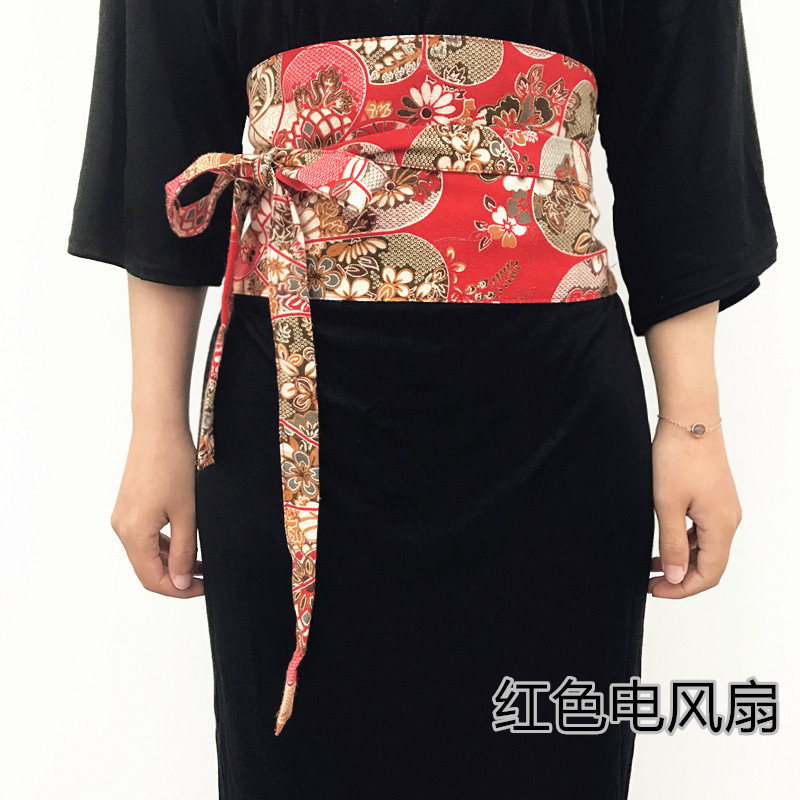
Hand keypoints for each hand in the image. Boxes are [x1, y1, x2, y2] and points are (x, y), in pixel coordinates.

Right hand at [110, 423, 203, 596]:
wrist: (158, 429)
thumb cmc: (172, 464)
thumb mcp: (186, 513)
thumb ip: (184, 551)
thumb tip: (182, 582)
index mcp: (133, 533)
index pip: (152, 579)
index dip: (179, 590)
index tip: (203, 588)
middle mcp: (122, 527)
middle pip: (147, 569)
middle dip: (177, 578)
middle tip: (206, 578)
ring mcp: (124, 516)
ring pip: (147, 553)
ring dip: (172, 562)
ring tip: (202, 563)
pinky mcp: (131, 505)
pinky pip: (146, 536)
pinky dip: (165, 545)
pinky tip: (187, 544)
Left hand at [649, 419, 742, 597]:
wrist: (689, 420)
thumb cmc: (678, 457)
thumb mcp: (667, 505)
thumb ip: (672, 544)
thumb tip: (677, 577)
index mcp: (721, 526)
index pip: (708, 574)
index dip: (682, 589)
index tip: (655, 590)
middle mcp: (729, 520)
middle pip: (710, 564)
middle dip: (681, 578)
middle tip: (651, 582)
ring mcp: (724, 508)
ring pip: (706, 548)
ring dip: (682, 559)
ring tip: (653, 564)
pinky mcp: (715, 497)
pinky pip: (704, 530)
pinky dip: (685, 541)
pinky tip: (665, 540)